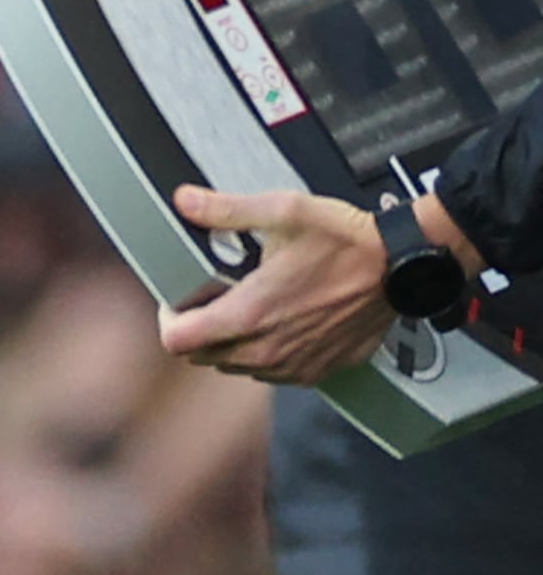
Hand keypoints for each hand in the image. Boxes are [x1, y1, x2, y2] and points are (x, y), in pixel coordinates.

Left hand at [159, 186, 396, 383]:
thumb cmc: (348, 241)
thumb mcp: (283, 211)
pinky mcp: (318, 371)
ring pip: (236, 367)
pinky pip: (272, 373)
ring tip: (246, 306)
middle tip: (212, 297)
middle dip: (197, 329)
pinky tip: (277, 322)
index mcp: (250, 314)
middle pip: (202, 356)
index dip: (170, 318)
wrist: (404, 267)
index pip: (178, 341)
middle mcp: (268, 349)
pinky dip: (264, 353)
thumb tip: (184, 200)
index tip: (180, 298)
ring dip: (230, 342)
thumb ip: (227, 209)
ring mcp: (294, 365)